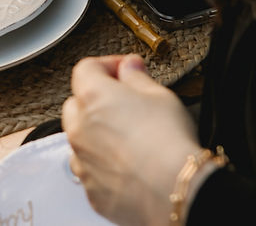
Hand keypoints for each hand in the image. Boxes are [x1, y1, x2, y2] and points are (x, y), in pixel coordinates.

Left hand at [61, 54, 199, 225]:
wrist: (177, 190)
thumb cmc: (169, 142)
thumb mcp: (160, 96)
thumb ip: (136, 76)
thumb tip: (128, 67)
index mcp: (92, 97)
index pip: (86, 69)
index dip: (107, 66)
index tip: (125, 70)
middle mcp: (79, 127)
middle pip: (77, 104)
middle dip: (97, 101)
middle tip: (126, 105)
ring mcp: (82, 160)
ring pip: (80, 139)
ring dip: (96, 135)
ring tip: (128, 140)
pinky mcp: (91, 189)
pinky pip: (89, 171)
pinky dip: (102, 166)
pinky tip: (127, 167)